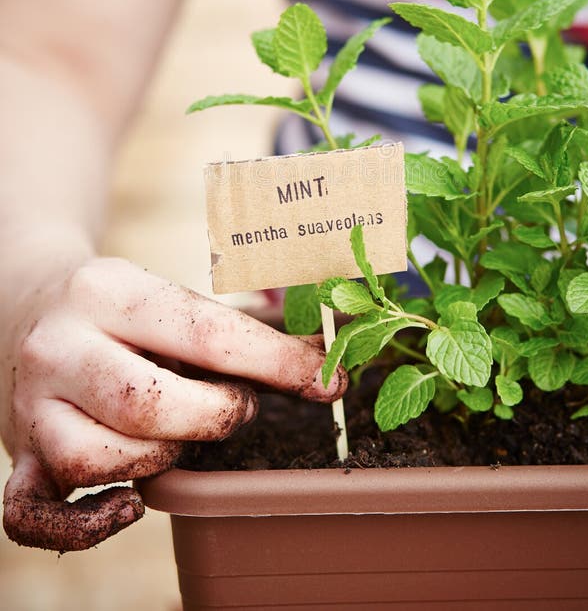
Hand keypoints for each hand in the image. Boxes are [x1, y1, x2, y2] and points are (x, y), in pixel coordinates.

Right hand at [2, 257, 345, 551]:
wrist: (21, 302)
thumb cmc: (116, 307)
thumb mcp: (164, 293)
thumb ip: (233, 325)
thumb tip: (322, 353)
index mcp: (109, 291)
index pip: (205, 332)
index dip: (276, 363)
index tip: (327, 380)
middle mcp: (62, 346)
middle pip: (147, 403)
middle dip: (215, 416)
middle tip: (239, 408)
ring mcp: (31, 405)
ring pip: (95, 459)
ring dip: (160, 459)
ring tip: (181, 436)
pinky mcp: (18, 455)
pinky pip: (30, 515)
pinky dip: (88, 526)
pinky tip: (131, 505)